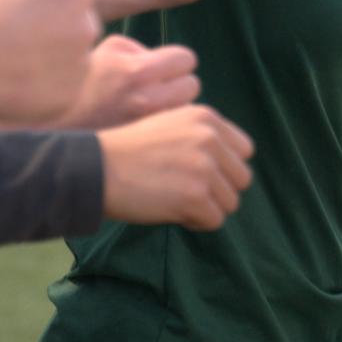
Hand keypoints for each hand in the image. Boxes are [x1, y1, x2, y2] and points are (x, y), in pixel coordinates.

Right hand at [0, 0, 101, 126]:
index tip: (12, 9)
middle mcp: (88, 26)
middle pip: (74, 22)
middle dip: (50, 25)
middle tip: (10, 34)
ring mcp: (81, 64)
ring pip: (68, 54)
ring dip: (48, 55)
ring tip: (10, 58)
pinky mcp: (69, 98)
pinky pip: (60, 86)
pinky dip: (43, 85)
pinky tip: (14, 81)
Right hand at [50, 35, 200, 129]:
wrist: (56, 130)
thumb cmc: (81, 84)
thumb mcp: (109, 50)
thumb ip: (140, 50)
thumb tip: (162, 60)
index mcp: (137, 71)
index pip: (186, 59)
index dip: (177, 61)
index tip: (165, 67)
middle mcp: (147, 100)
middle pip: (193, 86)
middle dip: (180, 84)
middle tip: (161, 88)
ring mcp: (149, 127)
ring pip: (186, 112)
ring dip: (175, 107)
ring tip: (153, 108)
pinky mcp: (147, 147)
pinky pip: (172, 132)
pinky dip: (167, 129)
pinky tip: (148, 128)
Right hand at [100, 105, 254, 228]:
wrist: (98, 168)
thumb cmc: (129, 151)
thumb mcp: (171, 124)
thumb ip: (203, 137)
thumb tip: (232, 165)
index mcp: (207, 118)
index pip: (244, 150)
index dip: (225, 167)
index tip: (201, 174)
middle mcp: (210, 139)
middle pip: (242, 178)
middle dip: (219, 190)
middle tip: (188, 193)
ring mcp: (205, 167)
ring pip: (231, 202)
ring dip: (207, 208)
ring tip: (178, 201)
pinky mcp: (196, 196)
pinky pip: (214, 220)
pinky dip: (196, 222)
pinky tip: (173, 212)